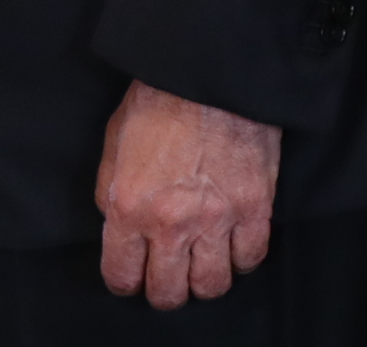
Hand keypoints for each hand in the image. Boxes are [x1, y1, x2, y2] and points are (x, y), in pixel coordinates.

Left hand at [96, 80, 277, 307]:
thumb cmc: (157, 99)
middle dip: (163, 290)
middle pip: (168, 293)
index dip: (124, 281)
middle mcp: (171, 223)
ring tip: (199, 263)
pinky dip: (240, 259)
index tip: (131, 276)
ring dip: (203, 280)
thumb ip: (111, 191)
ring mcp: (217, 220)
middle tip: (166, 276)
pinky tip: (230, 244)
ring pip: (212, 286)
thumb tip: (118, 224)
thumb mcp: (113, 143)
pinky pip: (250, 259)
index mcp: (129, 206)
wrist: (209, 72)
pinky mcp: (255, 209)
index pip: (121, 276)